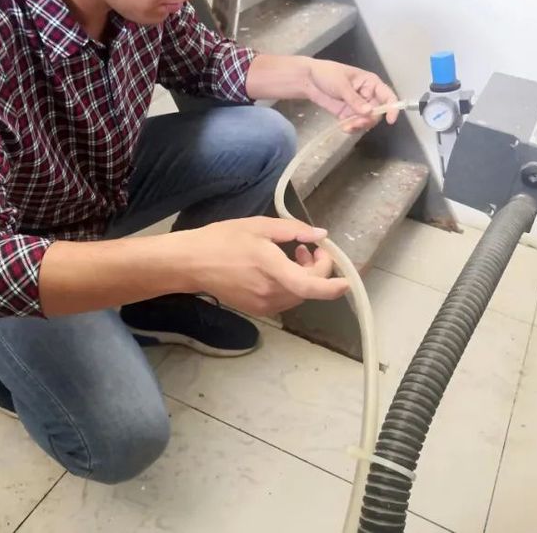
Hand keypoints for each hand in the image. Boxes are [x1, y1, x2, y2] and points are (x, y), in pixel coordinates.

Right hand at [168, 217, 348, 315]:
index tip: (346, 279)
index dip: (333, 286)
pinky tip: (279, 269)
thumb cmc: (222, 239)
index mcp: (272, 268)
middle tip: (307, 248)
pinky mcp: (257, 310)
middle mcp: (270, 292)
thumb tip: (321, 235)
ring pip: (299, 296)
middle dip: (317, 270)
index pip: (311, 287)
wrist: (191, 263)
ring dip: (305, 278)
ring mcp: (263, 304)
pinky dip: (291, 286)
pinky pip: (285, 300)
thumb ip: (293, 230)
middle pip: (309, 289)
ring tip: (293, 255)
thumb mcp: (259, 226)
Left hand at [303, 60, 399, 132]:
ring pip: (367, 120)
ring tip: (348, 126)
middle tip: (357, 123)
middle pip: (378, 112)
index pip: (387, 95)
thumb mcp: (342, 85)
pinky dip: (352, 128)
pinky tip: (344, 128)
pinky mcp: (347, 114)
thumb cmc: (327, 74)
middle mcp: (367, 95)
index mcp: (370, 83)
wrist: (307, 80)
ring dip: (360, 125)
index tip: (390, 120)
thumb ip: (354, 99)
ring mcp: (358, 106)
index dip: (392, 107)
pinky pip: (355, 124)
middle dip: (369, 119)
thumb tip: (369, 112)